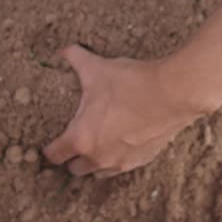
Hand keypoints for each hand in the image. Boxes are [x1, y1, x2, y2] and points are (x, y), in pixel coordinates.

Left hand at [43, 45, 202, 177]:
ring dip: (94, 162)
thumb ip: (76, 59)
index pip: (55, 155)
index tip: (49, 145)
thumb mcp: (98, 68)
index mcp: (81, 138)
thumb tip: (64, 49)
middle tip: (74, 142)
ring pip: (99, 172)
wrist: (172, 94)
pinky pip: (123, 166)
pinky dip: (118, 158)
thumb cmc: (131, 84)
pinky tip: (121, 142)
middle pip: (75, 169)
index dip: (49, 150)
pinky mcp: (142, 160)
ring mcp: (121, 162)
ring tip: (97, 145)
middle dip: (72, 157)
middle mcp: (98, 157)